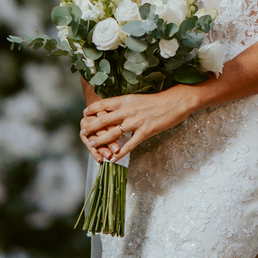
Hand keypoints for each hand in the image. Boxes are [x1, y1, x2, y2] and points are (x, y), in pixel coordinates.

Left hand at [81, 88, 197, 159]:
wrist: (175, 102)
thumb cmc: (158, 100)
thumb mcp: (138, 98)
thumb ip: (126, 104)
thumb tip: (115, 108)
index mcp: (126, 100)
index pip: (104, 104)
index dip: (93, 109)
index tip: (84, 113)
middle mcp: (128, 110)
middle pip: (104, 119)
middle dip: (91, 127)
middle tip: (82, 132)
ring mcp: (136, 121)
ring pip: (113, 133)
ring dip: (101, 140)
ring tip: (92, 146)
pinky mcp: (145, 131)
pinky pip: (129, 144)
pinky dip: (120, 153)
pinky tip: (113, 159)